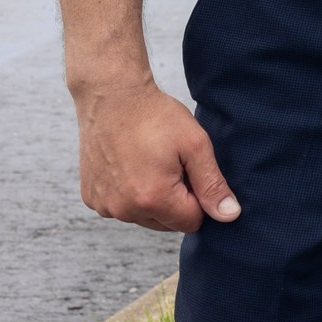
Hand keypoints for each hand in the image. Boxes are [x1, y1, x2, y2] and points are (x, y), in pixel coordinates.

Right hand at [73, 78, 238, 233]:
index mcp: (153, 199)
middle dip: (176, 201)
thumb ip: (213, 185)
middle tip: (172, 165)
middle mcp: (123, 210)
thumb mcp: (195, 145)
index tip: (190, 171)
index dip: (199, 198)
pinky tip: (131, 166)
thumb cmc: (156, 116)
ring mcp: (104, 206)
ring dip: (153, 199)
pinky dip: (130, 194)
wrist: (112, 97)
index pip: (191, 222)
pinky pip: (121, 208)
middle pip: (167, 223)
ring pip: (144, 217)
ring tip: (151, 163)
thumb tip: (230, 216)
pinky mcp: (91, 198)